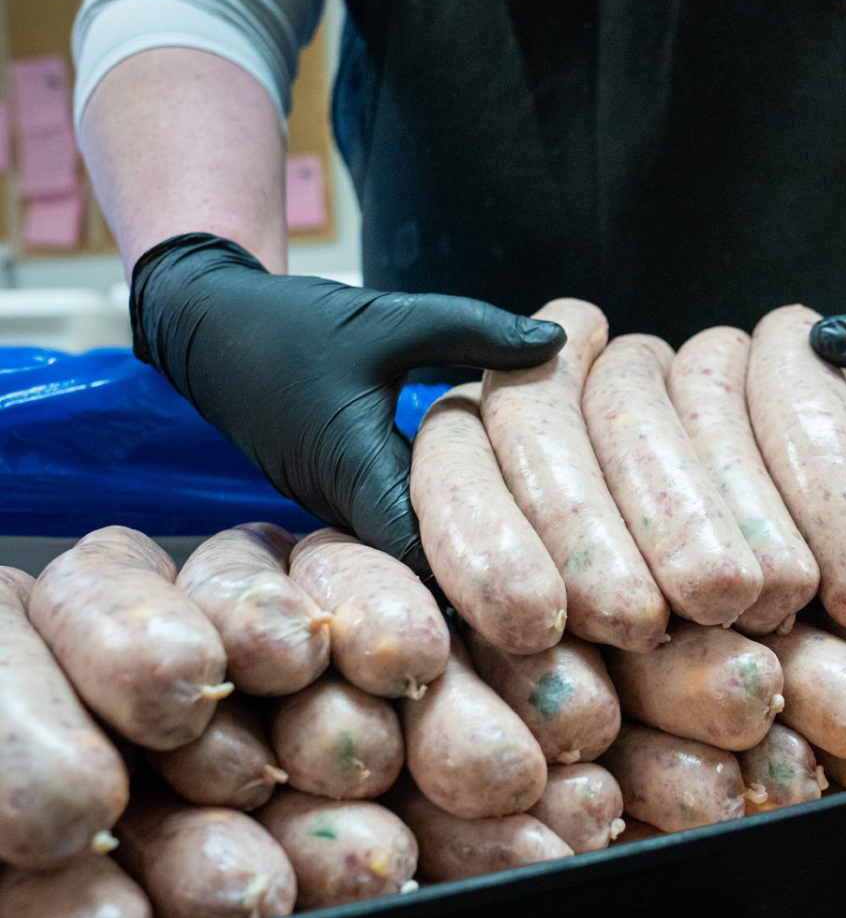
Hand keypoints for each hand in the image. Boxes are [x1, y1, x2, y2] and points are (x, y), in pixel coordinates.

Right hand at [130, 233, 565, 571]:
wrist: (209, 331)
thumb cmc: (293, 324)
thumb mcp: (389, 318)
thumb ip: (474, 329)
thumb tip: (558, 344)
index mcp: (356, 473)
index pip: (426, 557)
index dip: (486, 578)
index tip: (553, 588)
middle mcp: (347, 509)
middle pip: (426, 573)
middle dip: (489, 582)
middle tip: (564, 598)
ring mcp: (343, 511)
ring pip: (414, 558)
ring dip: (468, 560)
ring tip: (548, 572)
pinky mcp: (345, 499)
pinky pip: (400, 532)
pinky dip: (444, 530)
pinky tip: (503, 522)